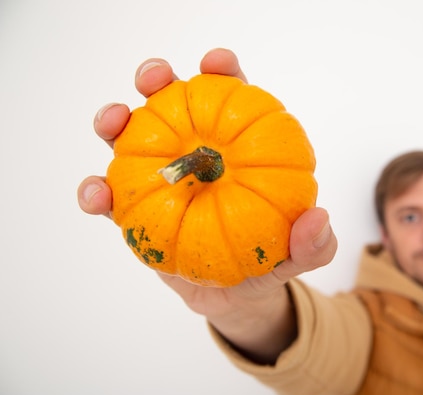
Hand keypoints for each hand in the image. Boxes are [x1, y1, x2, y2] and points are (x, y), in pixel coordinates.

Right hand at [76, 48, 336, 361]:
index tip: (217, 64)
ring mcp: (162, 180)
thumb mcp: (299, 255)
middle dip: (159, 80)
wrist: (236, 297)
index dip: (223, 75)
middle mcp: (195, 154)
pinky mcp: (136, 213)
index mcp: (236, 148)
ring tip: (113, 122)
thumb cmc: (269, 261)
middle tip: (155, 78)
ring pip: (131, 139)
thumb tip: (319, 220)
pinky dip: (97, 191)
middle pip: (173, 104)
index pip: (230, 100)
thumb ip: (315, 244)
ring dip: (115, 121)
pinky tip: (97, 196)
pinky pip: (110, 197)